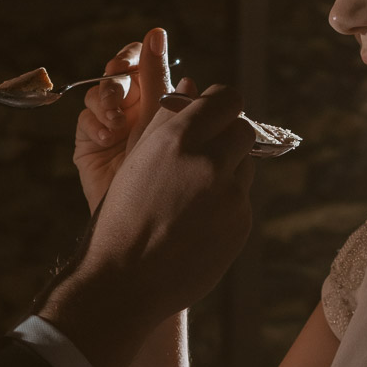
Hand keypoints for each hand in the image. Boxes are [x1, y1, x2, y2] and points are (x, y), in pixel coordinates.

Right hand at [43, 41, 255, 366]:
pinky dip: (225, 206)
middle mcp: (209, 163)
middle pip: (243, 130)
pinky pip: (241, 201)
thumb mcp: (136, 159)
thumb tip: (191, 86)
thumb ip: (167, 120)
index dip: (220, 104)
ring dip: (227, 173)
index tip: (213, 113)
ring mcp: (230, 197)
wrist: (125, 280)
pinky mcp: (241, 225)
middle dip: (227, 137)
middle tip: (205, 154)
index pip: (227, 99)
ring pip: (244, 167)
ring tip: (191, 197)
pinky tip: (196, 223)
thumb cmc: (122, 215)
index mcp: (178, 139)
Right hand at [73, 29, 175, 212]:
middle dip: (119, 78)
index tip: (141, 51)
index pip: (147, 63)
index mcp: (160, 101)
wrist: (140, 231)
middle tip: (120, 88)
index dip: (142, 55)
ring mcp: (109, 124)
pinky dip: (95, 125)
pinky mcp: (89, 142)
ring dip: (106, 100)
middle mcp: (135, 108)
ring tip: (116, 125)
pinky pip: (86, 119)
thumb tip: (178, 62)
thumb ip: (169, 95)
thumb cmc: (166, 188)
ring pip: (100, 91)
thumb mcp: (171, 133)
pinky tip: (107, 140)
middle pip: (120, 71)